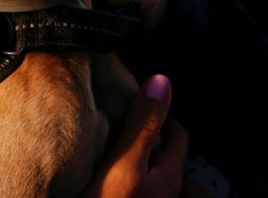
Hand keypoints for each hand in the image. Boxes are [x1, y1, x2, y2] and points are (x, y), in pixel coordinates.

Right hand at [81, 74, 188, 197]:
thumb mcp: (125, 165)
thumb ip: (142, 125)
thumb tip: (160, 81)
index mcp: (169, 176)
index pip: (177, 133)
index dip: (159, 110)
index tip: (132, 96)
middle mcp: (160, 188)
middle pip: (156, 147)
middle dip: (137, 126)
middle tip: (111, 110)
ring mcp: (141, 196)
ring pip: (137, 162)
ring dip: (121, 145)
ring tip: (96, 132)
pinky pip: (122, 177)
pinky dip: (110, 163)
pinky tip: (90, 160)